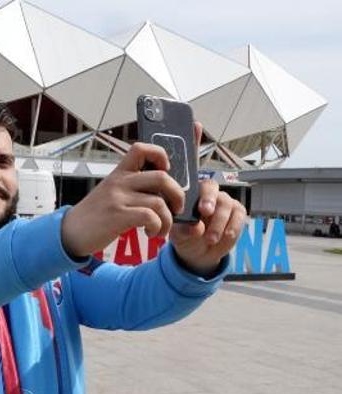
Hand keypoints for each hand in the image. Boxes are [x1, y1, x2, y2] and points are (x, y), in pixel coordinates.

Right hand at [61, 141, 183, 257]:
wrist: (71, 231)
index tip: (166, 172)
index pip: (142, 148)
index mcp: (119, 172)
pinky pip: (150, 217)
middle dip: (177, 195)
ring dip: (167, 220)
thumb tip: (162, 189)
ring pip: (159, 202)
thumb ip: (131, 186)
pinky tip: (150, 233)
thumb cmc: (95, 214)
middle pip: (162, 177)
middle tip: (175, 208)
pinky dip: (157, 227)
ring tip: (160, 229)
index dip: (161, 156)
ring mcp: (118, 198)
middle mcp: (119, 182)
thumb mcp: (110, 192)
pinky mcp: (118, 216)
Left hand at [170, 123, 246, 276]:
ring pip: (226, 204)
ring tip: (207, 237)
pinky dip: (229, 229)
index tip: (194, 124)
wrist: (194, 251)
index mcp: (189, 189)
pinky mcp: (237, 213)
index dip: (194, 142)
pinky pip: (238, 217)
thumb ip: (181, 225)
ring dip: (218, 222)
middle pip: (211, 186)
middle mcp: (208, 190)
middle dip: (208, 198)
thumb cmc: (181, 232)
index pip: (191, 163)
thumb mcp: (173, 226)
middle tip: (203, 212)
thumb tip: (195, 226)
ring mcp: (224, 200)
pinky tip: (221, 237)